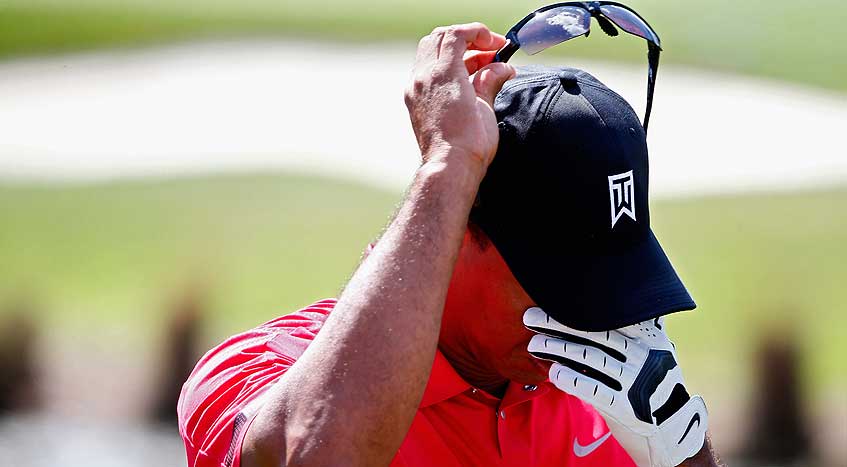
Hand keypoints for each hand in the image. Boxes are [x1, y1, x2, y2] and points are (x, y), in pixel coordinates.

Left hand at [405, 23, 515, 168]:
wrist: (449, 168)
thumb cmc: (470, 143)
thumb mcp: (486, 106)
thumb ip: (491, 79)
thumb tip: (502, 67)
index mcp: (444, 73)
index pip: (456, 35)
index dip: (478, 33)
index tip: (496, 44)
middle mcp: (425, 77)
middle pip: (439, 38)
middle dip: (466, 38)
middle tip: (489, 50)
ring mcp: (416, 89)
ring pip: (429, 52)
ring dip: (454, 52)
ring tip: (479, 66)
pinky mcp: (413, 101)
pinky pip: (425, 71)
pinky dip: (443, 67)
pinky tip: (462, 79)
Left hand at [523, 307, 707, 466]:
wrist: (672, 428)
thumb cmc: (650, 381)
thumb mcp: (653, 350)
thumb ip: (636, 326)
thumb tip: (616, 291)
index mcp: (649, 336)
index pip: (607, 315)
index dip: (575, 307)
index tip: (550, 298)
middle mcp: (644, 355)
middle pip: (593, 333)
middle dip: (557, 323)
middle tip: (530, 317)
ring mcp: (637, 381)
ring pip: (589, 358)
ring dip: (557, 349)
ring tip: (534, 344)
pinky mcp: (628, 407)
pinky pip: (594, 389)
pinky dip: (571, 379)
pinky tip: (553, 373)